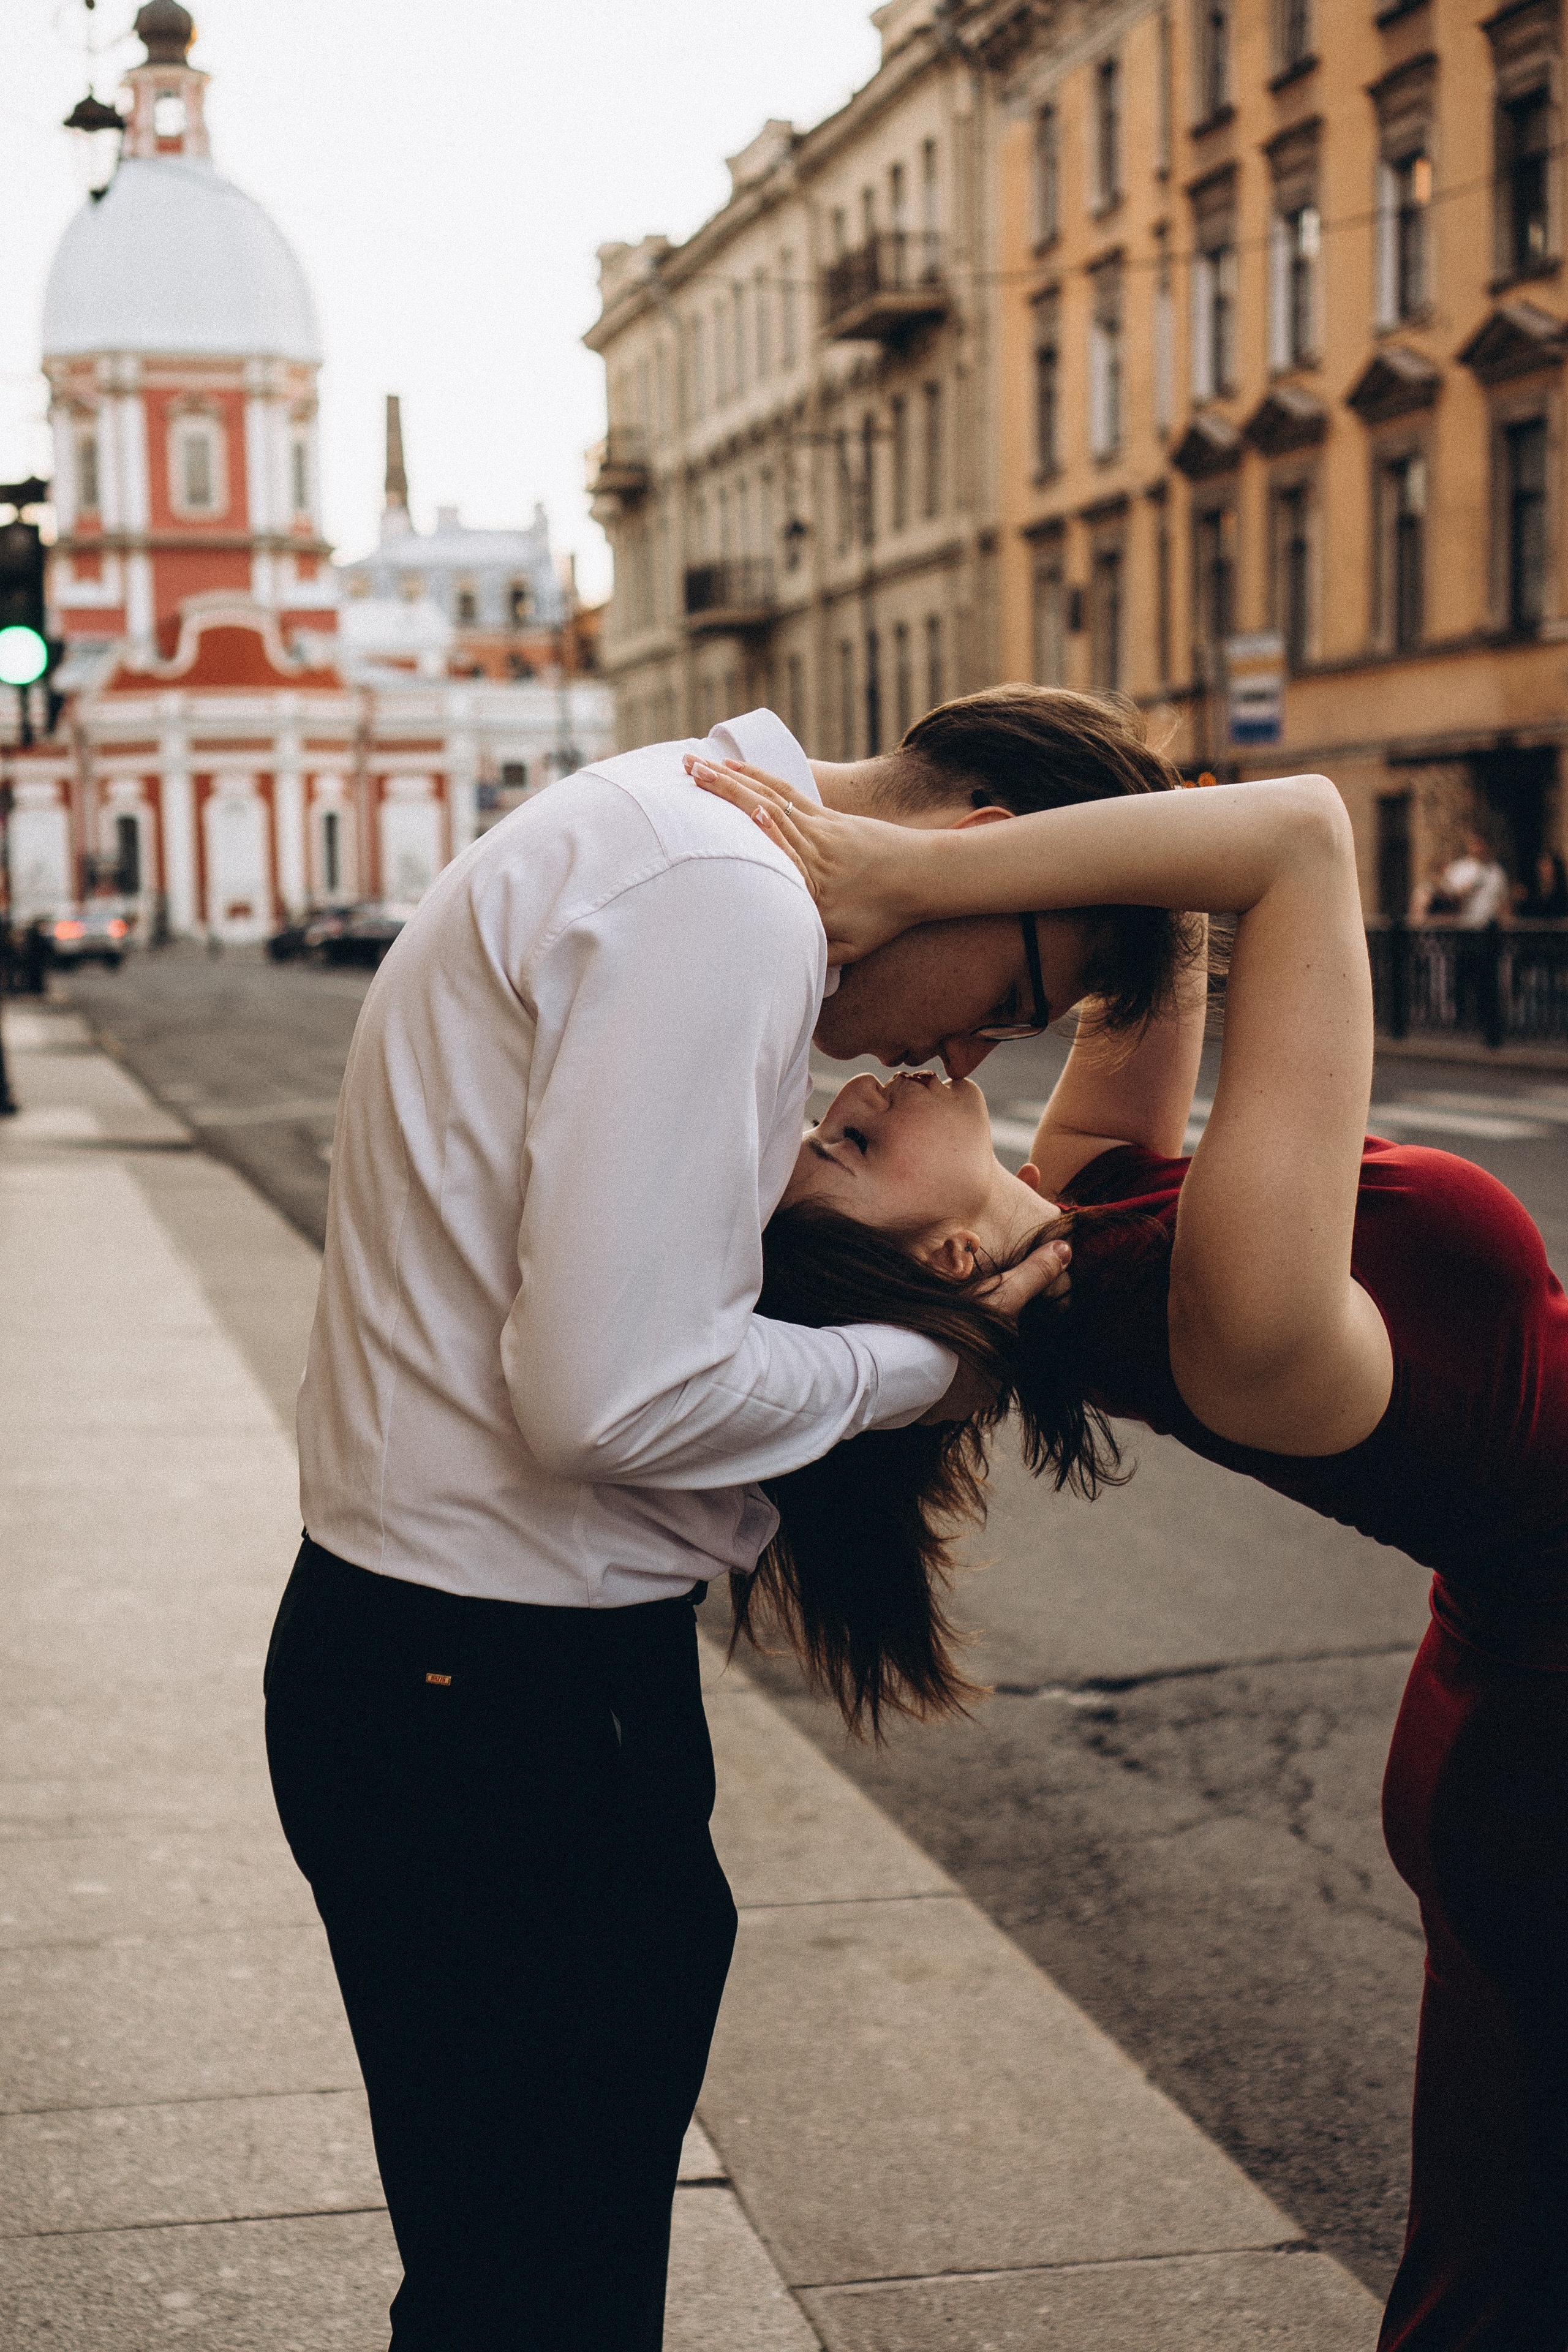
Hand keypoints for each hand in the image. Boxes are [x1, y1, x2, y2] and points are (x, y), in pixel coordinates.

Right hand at [684, 755, 930, 963]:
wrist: (922, 876)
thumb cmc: (885, 915)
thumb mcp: (851, 947)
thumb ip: (814, 953)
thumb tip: (779, 962)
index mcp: (813, 884)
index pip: (778, 853)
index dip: (756, 830)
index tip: (727, 812)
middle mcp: (813, 849)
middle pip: (763, 812)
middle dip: (721, 791)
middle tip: (685, 772)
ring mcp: (820, 827)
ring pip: (770, 796)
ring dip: (730, 777)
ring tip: (695, 764)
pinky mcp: (827, 815)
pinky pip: (787, 791)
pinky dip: (758, 776)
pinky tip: (733, 767)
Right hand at [918, 1237, 1070, 1422]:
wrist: (908, 1360)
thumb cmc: (959, 1325)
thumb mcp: (1002, 1293)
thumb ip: (1033, 1274)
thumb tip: (1066, 1249)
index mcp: (1006, 1368)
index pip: (1004, 1347)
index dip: (989, 1328)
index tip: (973, 1315)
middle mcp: (986, 1396)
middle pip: (980, 1367)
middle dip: (968, 1351)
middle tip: (949, 1328)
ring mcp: (955, 1407)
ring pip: (953, 1384)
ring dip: (945, 1368)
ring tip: (928, 1345)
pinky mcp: (926, 1414)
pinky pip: (928, 1396)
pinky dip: (922, 1382)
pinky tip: (913, 1363)